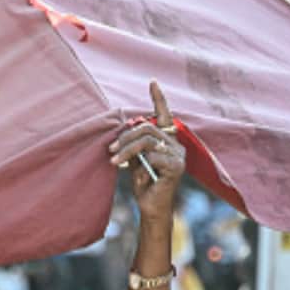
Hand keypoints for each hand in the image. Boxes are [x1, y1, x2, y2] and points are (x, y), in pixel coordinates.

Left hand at [109, 82, 185, 223]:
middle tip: (111, 149)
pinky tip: (133, 173)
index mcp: (167, 141)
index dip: (158, 99)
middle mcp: (176, 145)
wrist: (151, 207)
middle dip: (126, 137)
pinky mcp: (177, 166)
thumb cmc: (143, 183)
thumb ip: (135, 144)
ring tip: (115, 160)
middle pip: (147, 128)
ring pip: (147, 141)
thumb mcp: (136, 160)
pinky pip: (153, 155)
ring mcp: (179, 155)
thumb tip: (126, 128)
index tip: (152, 82)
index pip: (164, 115)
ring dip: (127, 149)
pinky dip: (139, 162)